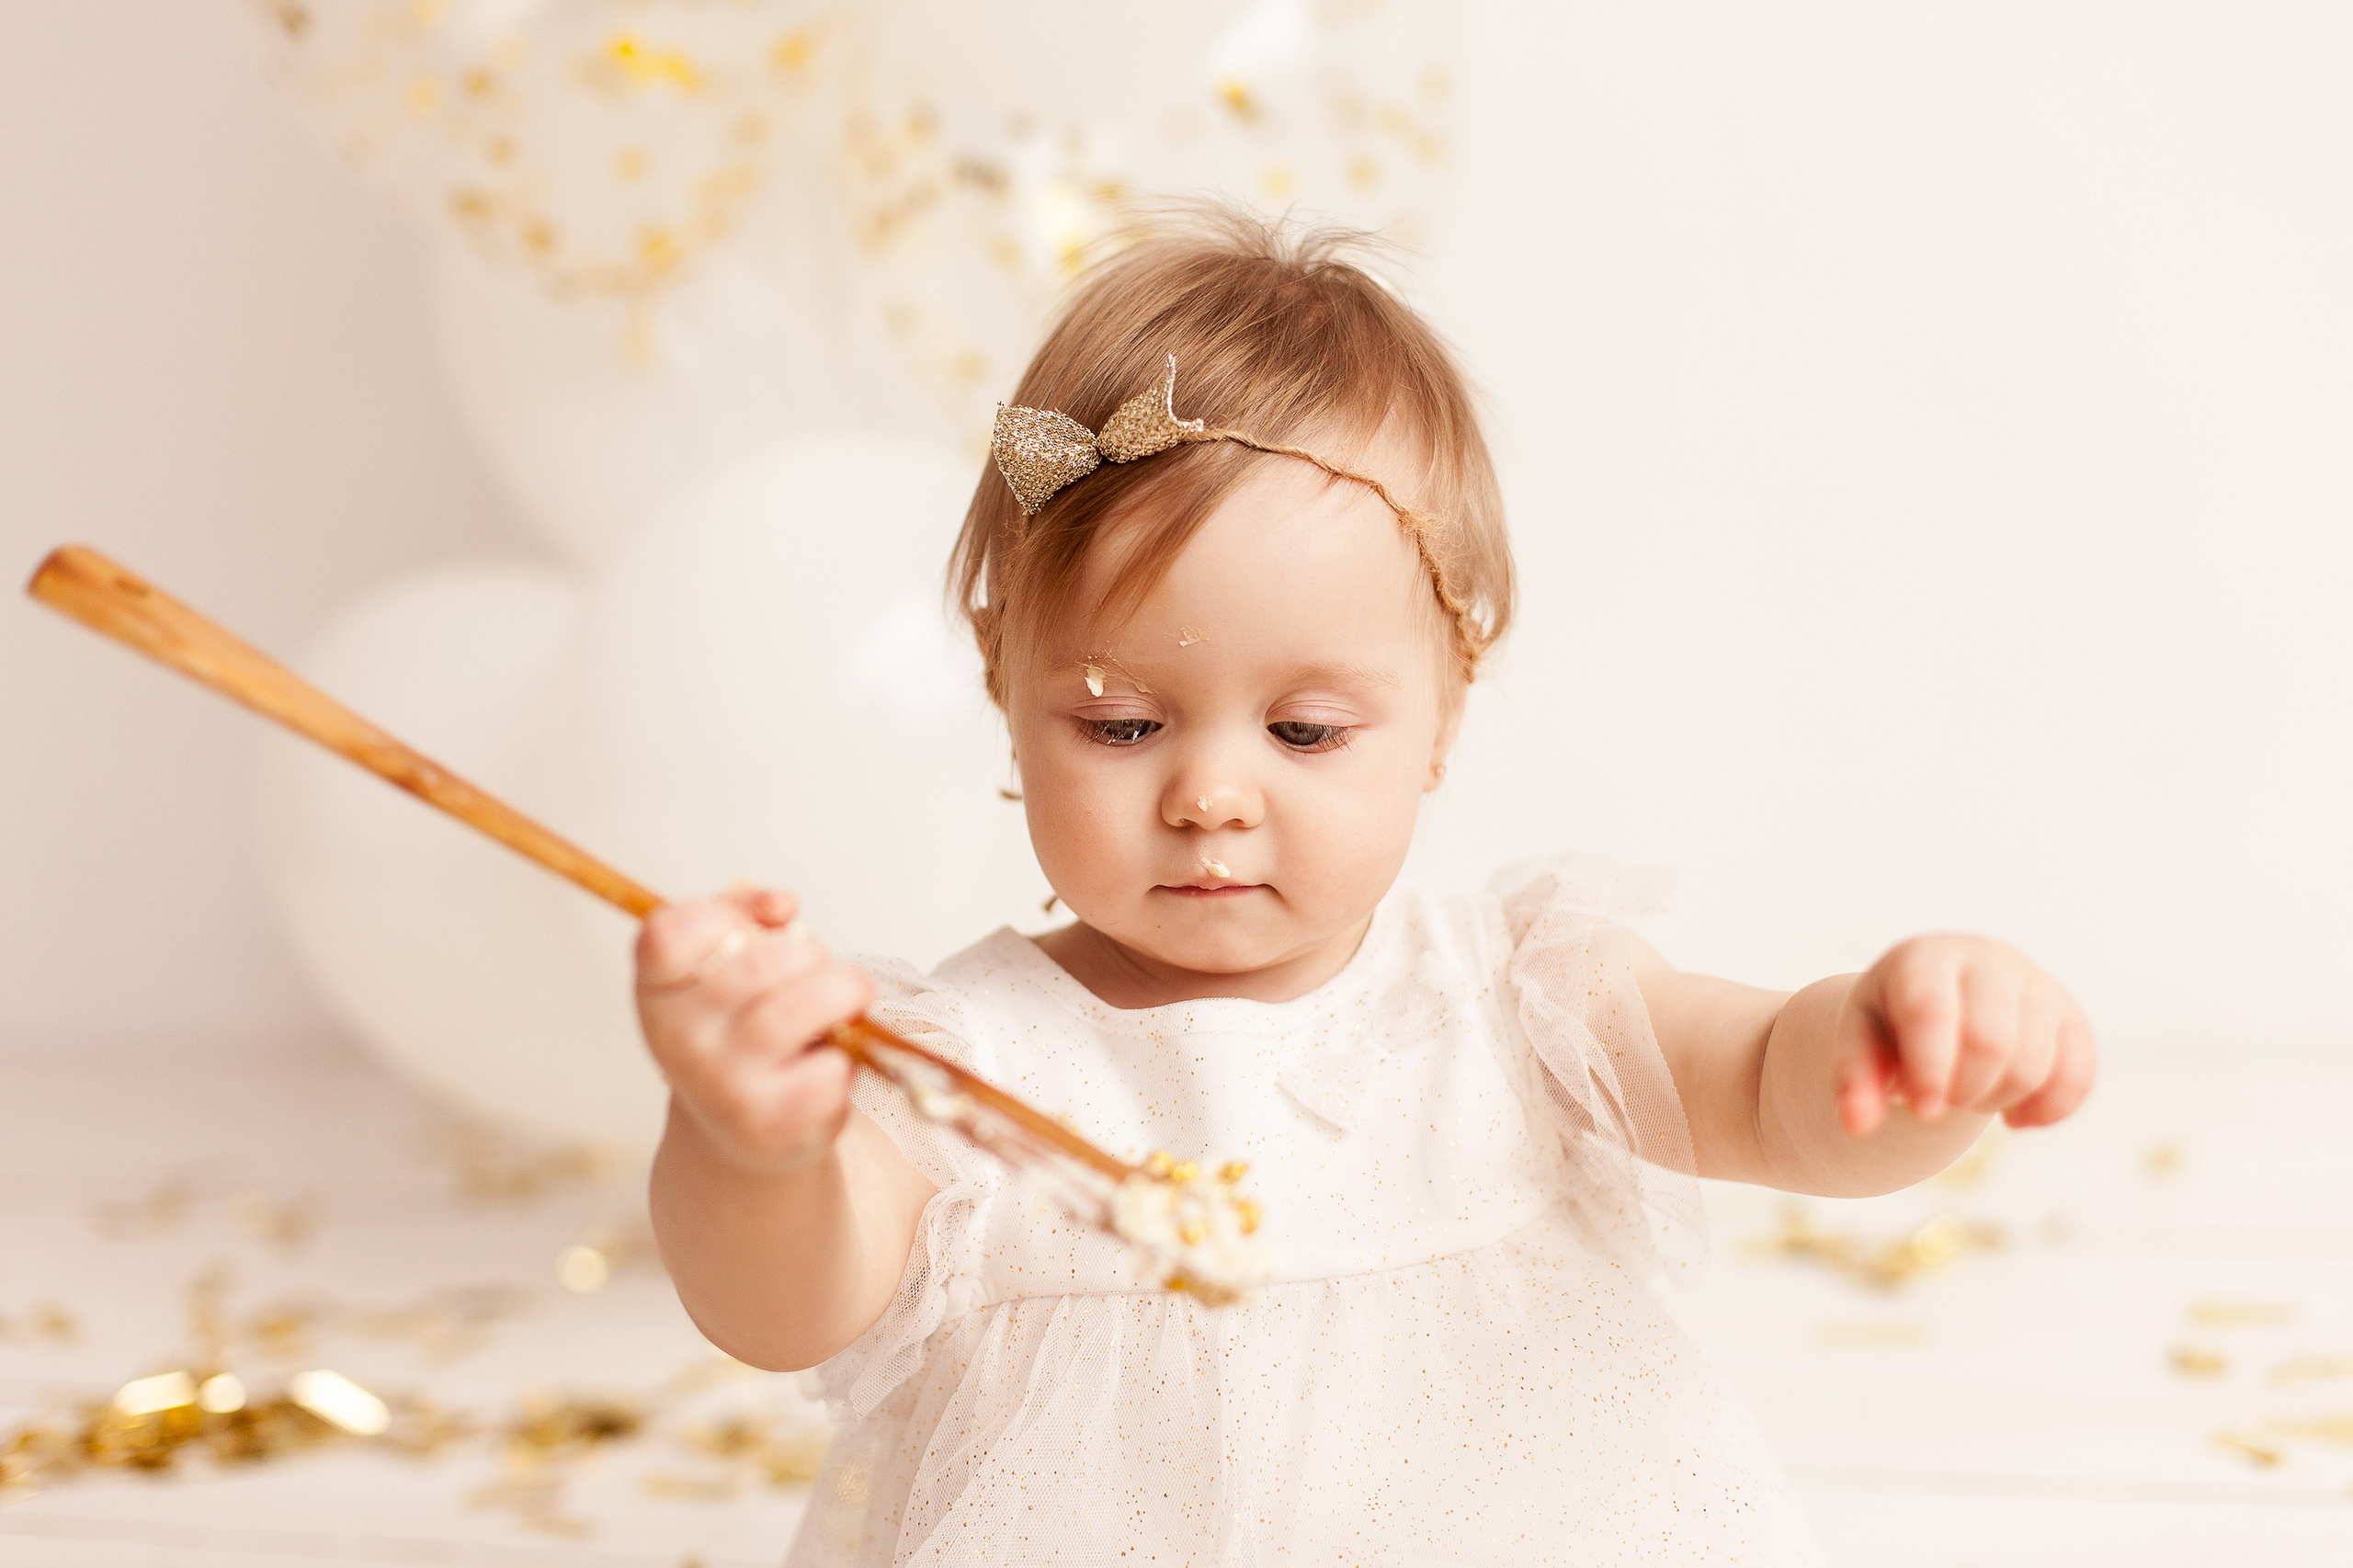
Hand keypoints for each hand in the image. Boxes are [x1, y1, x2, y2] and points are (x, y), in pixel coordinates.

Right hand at [635, 885, 874, 1175]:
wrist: (743, 1134)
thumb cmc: (741, 1032)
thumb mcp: (722, 967)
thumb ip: (743, 914)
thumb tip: (782, 905)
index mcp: (658, 993)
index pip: (668, 934)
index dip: (723, 915)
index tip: (753, 930)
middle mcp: (680, 1041)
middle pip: (764, 961)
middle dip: (810, 955)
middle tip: (818, 971)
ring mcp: (723, 1085)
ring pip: (806, 1005)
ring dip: (844, 993)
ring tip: (849, 998)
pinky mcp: (772, 1121)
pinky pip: (833, 1064)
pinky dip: (847, 1057)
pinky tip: (828, 1063)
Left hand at [1834, 934, 2095, 1136]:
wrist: (1940, 998)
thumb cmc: (1892, 1023)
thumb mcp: (1860, 1042)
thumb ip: (1853, 1081)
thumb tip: (1857, 1126)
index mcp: (1923, 960)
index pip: (1933, 1011)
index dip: (1931, 1068)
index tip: (1922, 1112)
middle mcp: (1987, 961)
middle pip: (1991, 1043)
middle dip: (1963, 1091)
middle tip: (1939, 1101)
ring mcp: (2036, 986)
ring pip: (2035, 1065)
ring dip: (1998, 1102)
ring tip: (1967, 1095)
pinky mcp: (2070, 1017)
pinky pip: (2079, 1077)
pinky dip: (2049, 1111)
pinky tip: (2015, 1117)